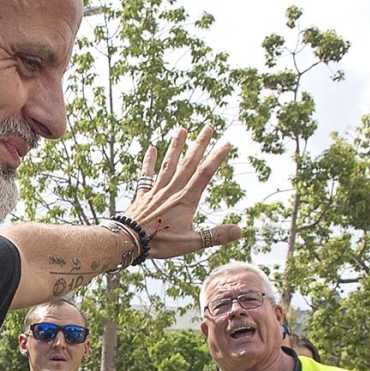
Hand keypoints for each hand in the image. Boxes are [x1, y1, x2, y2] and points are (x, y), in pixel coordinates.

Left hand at [126, 127, 241, 259]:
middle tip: (208, 127)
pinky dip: (149, 161)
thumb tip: (240, 230)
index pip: (205, 174)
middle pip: (189, 163)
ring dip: (176, 146)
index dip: (216, 158)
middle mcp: (172, 190)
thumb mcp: (191, 242)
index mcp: (186, 199)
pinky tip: (151, 148)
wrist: (129, 240)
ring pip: (169, 164)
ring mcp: (156, 190)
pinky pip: (146, 175)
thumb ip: (215, 236)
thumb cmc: (160, 242)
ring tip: (182, 129)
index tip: (226, 143)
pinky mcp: (143, 195)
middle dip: (199, 145)